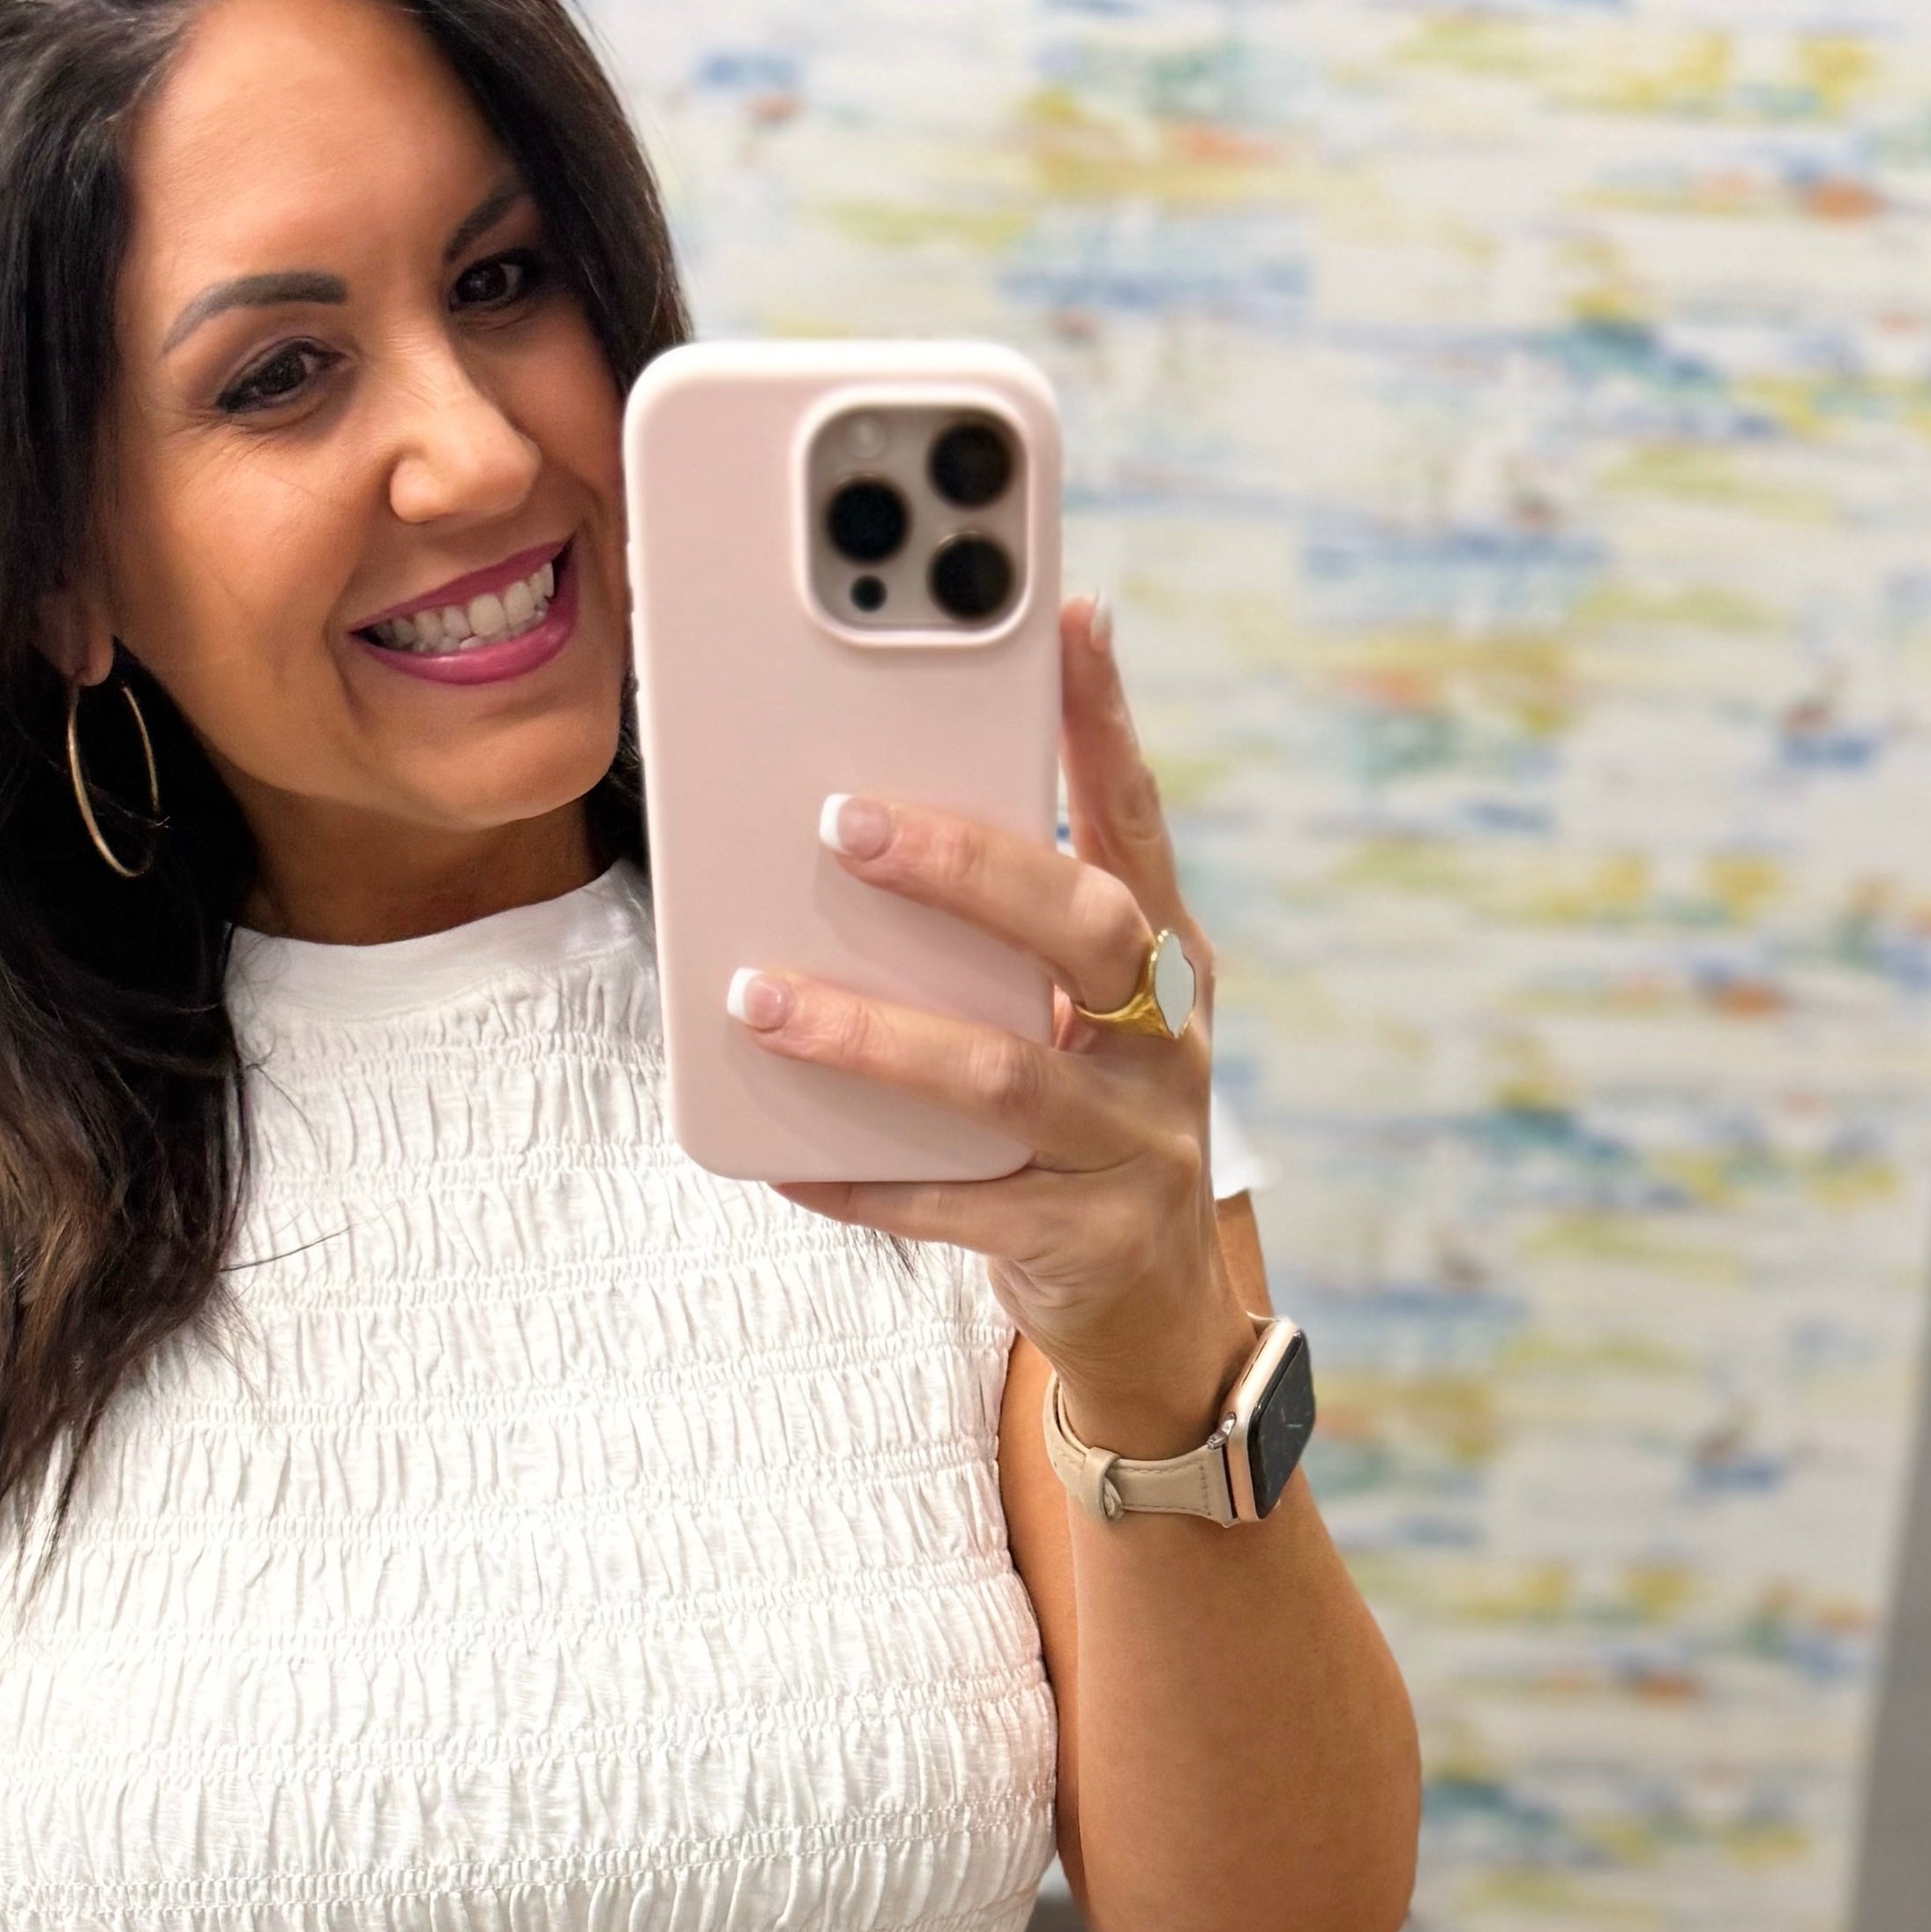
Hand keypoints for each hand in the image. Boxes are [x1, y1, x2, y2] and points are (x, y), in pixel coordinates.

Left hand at [727, 593, 1254, 1457]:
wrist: (1158, 1315)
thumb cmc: (1085, 1128)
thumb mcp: (1079, 1020)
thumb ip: (1012, 934)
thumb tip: (866, 814)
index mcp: (1169, 963)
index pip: (1140, 822)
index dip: (1108, 723)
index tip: (1071, 616)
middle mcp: (1169, 1045)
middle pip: (1086, 931)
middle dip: (967, 869)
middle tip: (844, 819)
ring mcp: (1133, 1148)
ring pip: (1001, 1078)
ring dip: (873, 1034)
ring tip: (761, 998)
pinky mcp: (1079, 1242)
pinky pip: (953, 1207)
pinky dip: (861, 1178)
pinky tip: (779, 1153)